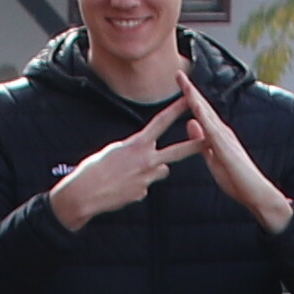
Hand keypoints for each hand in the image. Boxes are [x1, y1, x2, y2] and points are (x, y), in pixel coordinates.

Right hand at [46, 104, 198, 229]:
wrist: (83, 193)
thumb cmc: (95, 169)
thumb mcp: (115, 151)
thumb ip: (139, 152)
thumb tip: (160, 163)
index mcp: (137, 143)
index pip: (161, 123)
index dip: (177, 110)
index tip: (190, 100)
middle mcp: (145, 160)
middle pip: (177, 151)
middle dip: (195, 145)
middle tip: (210, 139)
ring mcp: (146, 178)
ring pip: (161, 170)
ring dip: (152, 170)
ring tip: (129, 173)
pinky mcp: (143, 193)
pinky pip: (145, 186)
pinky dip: (136, 185)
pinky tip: (120, 188)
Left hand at [178, 85, 291, 232]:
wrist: (257, 194)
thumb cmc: (237, 181)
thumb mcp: (212, 159)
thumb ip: (201, 142)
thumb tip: (190, 123)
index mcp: (218, 135)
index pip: (202, 113)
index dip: (190, 98)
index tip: (180, 84)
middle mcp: (222, 132)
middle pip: (204, 108)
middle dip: (191, 90)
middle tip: (178, 73)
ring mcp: (225, 139)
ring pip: (207, 114)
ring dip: (195, 98)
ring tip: (184, 82)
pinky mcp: (227, 149)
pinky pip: (212, 130)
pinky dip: (203, 117)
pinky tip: (194, 106)